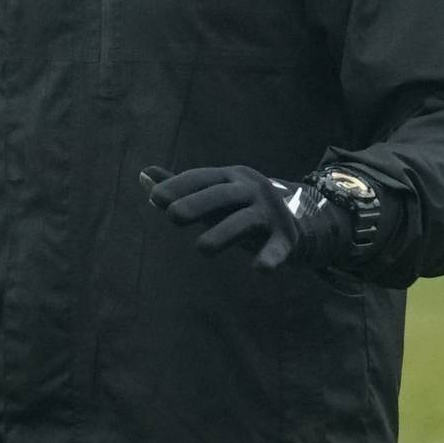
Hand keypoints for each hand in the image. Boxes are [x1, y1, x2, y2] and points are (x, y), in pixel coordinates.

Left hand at [141, 164, 351, 271]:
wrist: (300, 219)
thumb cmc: (242, 207)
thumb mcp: (213, 196)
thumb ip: (180, 188)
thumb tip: (143, 173)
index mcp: (231, 177)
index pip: (202, 178)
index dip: (179, 186)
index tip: (156, 199)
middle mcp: (252, 189)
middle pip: (222, 195)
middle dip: (198, 203)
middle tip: (173, 216)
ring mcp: (270, 213)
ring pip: (245, 221)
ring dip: (223, 233)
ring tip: (201, 248)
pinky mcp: (286, 238)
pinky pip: (277, 248)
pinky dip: (270, 257)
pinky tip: (260, 269)